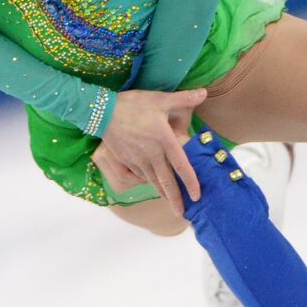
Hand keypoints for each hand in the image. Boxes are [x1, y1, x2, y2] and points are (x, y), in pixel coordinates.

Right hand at [93, 87, 205, 215]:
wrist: (103, 112)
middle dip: (176, 200)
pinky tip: (154, 186)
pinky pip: (142, 176)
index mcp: (165, 142)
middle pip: (167, 182)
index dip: (191, 182)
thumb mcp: (160, 99)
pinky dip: (150, 183)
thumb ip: (184, 98)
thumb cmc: (134, 105)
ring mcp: (138, 160)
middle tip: (183, 214)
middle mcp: (153, 155)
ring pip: (154, 182)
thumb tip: (204, 92)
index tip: (197, 196)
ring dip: (164, 193)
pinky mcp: (127, 161)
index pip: (182, 166)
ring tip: (172, 204)